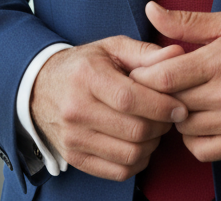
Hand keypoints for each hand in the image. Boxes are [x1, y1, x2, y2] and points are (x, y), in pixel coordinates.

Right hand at [30, 35, 186, 180]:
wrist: (40, 88)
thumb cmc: (84, 65)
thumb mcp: (112, 48)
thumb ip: (146, 52)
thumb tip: (178, 54)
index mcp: (87, 77)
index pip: (130, 99)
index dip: (161, 106)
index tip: (180, 107)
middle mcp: (76, 109)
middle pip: (133, 130)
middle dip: (161, 126)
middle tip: (170, 116)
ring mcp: (73, 137)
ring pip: (129, 154)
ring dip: (152, 145)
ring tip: (155, 128)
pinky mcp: (74, 157)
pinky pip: (117, 171)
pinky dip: (138, 162)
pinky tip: (141, 145)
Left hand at [129, 2, 220, 161]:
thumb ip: (185, 21)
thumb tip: (150, 10)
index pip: (166, 76)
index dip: (144, 77)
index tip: (137, 73)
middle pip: (172, 103)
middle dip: (156, 96)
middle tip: (154, 88)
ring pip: (184, 128)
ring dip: (176, 117)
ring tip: (181, 101)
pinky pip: (202, 150)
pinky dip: (192, 138)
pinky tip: (197, 120)